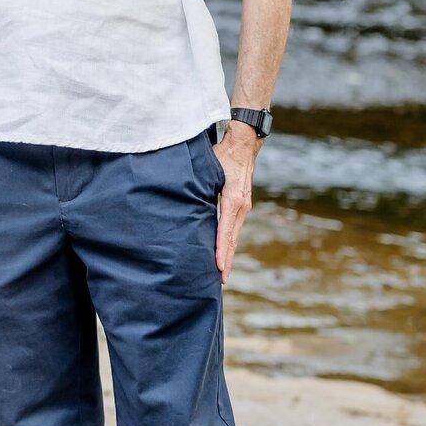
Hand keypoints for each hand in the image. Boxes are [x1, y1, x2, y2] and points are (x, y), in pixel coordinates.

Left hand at [212, 122, 258, 284]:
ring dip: (228, 254)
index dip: (221, 251)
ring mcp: (243, 207)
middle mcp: (241, 206)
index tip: (218, 267)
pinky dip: (229, 243)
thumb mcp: (209, 169)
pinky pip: (234, 228)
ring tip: (222, 272)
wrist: (243, 145)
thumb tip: (183, 199)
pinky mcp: (241, 205)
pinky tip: (224, 253)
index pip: (225, 231)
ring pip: (234, 236)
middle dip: (226, 261)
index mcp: (232, 200)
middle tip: (220, 281)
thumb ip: (198, 185)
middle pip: (232, 239)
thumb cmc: (222, 154)